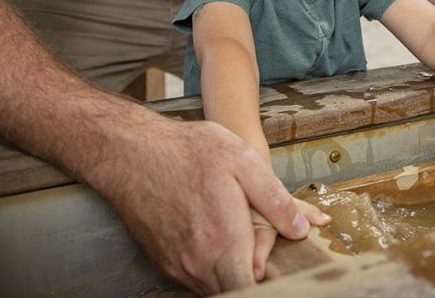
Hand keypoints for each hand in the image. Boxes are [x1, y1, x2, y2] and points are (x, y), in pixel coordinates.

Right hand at [95, 118, 329, 294]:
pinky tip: (218, 241)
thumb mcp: (245, 161)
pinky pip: (194, 278)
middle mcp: (198, 261)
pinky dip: (211, 269)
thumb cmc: (190, 151)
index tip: (281, 273)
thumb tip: (302, 229)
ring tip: (243, 245)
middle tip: (265, 253)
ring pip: (214, 287)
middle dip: (253, 278)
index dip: (270, 287)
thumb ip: (276, 200)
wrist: (132, 151)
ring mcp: (177, 264)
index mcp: (224, 241)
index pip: (250, 290)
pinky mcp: (163, 261)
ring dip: (231, 273)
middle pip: (235, 290)